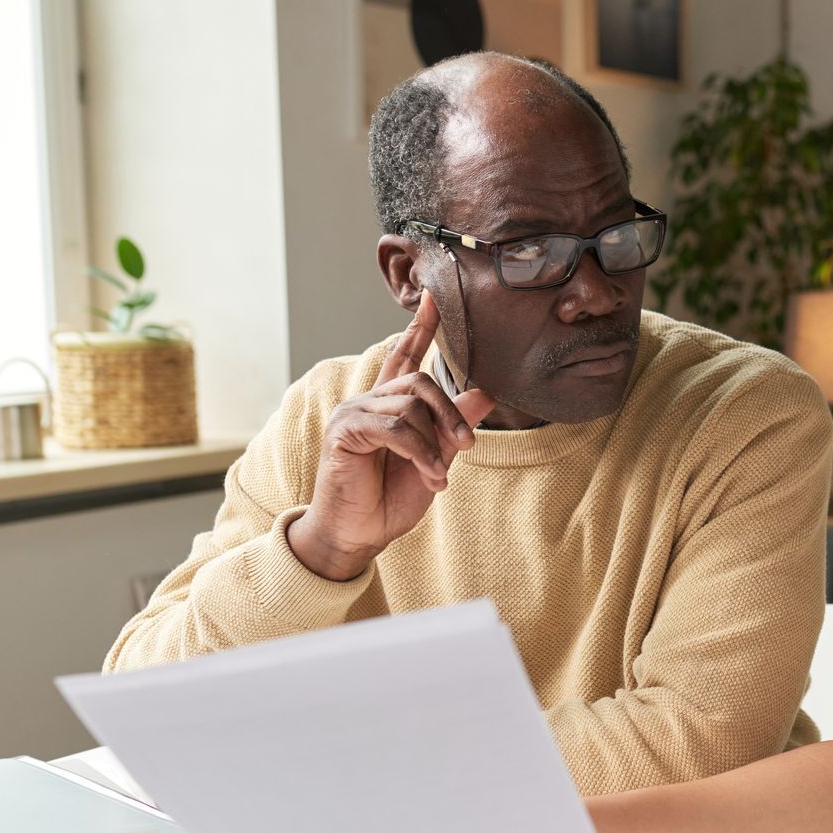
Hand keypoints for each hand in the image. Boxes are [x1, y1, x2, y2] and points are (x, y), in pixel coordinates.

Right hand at [288, 295, 493, 580]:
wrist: (359, 534)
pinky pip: (394, 428)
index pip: (404, 356)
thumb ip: (454, 424)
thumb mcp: (435, 458)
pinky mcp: (344, 431)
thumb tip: (487, 392)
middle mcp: (367, 401)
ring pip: (410, 406)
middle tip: (467, 445)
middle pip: (419, 381)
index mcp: (387, 404)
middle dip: (450, 412)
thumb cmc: (389, 498)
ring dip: (434, 444)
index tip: (434, 298)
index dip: (420, 328)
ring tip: (439, 475)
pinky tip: (429, 477)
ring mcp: (352, 413)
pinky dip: (419, 454)